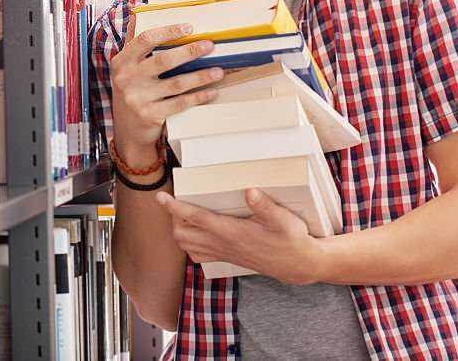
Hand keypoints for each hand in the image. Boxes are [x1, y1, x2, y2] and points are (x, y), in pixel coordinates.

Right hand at [109, 14, 224, 161]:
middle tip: (210, 45)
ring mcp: (138, 99)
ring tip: (219, 71)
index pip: (144, 40)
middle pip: (163, 61)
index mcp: (122, 62)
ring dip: (200, 76)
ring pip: (176, 84)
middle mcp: (127, 79)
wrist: (128, 129)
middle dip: (189, 52)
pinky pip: (179, 104)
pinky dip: (198, 97)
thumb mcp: (126, 66)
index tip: (189, 27)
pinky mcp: (150, 115)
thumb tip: (138, 13)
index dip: (167, 32)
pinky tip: (212, 91)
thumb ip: (134, 42)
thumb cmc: (132, 90)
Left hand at [156, 188, 325, 284]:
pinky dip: (189, 244)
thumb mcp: (282, 219)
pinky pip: (198, 255)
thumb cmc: (290, 240)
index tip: (161, 196)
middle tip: (175, 200)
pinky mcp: (226, 258)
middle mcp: (222, 244)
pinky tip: (195, 233)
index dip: (175, 207)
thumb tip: (250, 192)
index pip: (195, 218)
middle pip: (182, 234)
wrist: (296, 264)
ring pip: (187, 246)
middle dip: (173, 218)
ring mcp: (223, 253)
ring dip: (179, 231)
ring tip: (181, 214)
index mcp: (230, 232)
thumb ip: (265, 206)